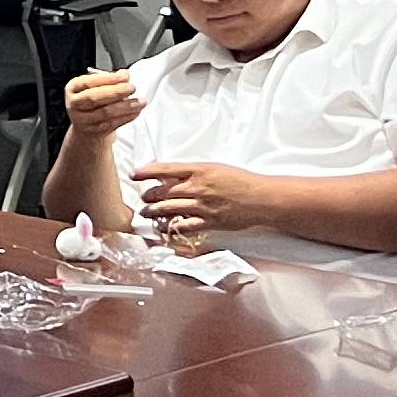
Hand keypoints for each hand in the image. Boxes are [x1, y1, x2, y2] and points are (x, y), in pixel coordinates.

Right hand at [63, 68, 146, 141]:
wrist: (86, 125)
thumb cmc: (92, 101)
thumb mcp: (94, 87)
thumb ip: (108, 80)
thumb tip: (124, 75)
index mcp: (73, 88)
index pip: (88, 82)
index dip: (108, 79)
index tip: (124, 76)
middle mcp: (74, 104)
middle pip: (94, 98)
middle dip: (116, 92)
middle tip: (132, 88)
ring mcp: (83, 119)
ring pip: (106, 113)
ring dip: (126, 106)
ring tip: (140, 102)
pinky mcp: (95, 131)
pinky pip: (113, 124)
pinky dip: (127, 117)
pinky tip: (136, 111)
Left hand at [126, 159, 278, 237]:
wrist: (262, 198)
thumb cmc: (242, 180)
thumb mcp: (216, 168)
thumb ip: (195, 171)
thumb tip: (174, 175)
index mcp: (200, 169)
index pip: (166, 169)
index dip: (147, 172)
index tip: (134, 175)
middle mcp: (198, 187)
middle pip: (164, 191)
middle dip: (149, 195)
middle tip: (143, 197)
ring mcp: (203, 206)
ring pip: (170, 209)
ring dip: (154, 212)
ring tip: (146, 213)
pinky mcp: (209, 222)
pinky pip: (185, 225)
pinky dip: (172, 227)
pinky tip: (164, 228)